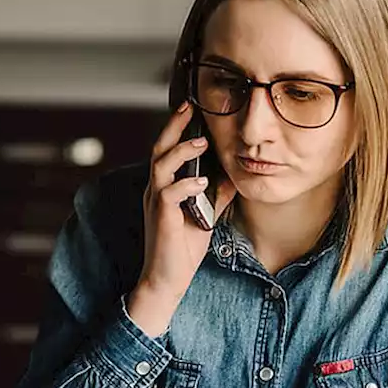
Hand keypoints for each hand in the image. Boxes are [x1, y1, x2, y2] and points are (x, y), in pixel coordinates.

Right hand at [128, 101, 235, 336]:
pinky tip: (202, 181)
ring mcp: (156, 203)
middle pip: (159, 149)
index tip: (193, 109)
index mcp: (165, 187)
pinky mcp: (161, 218)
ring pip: (161, 166)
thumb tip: (231, 174)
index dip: (178, 130)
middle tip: (190, 108)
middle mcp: (156, 190)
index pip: (168, 150)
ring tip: (201, 143)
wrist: (167, 279)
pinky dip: (186, 185)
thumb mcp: (205, 215)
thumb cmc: (183, 248)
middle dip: (174, 127)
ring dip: (182, 152)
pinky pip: (169, 194)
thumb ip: (216, 194)